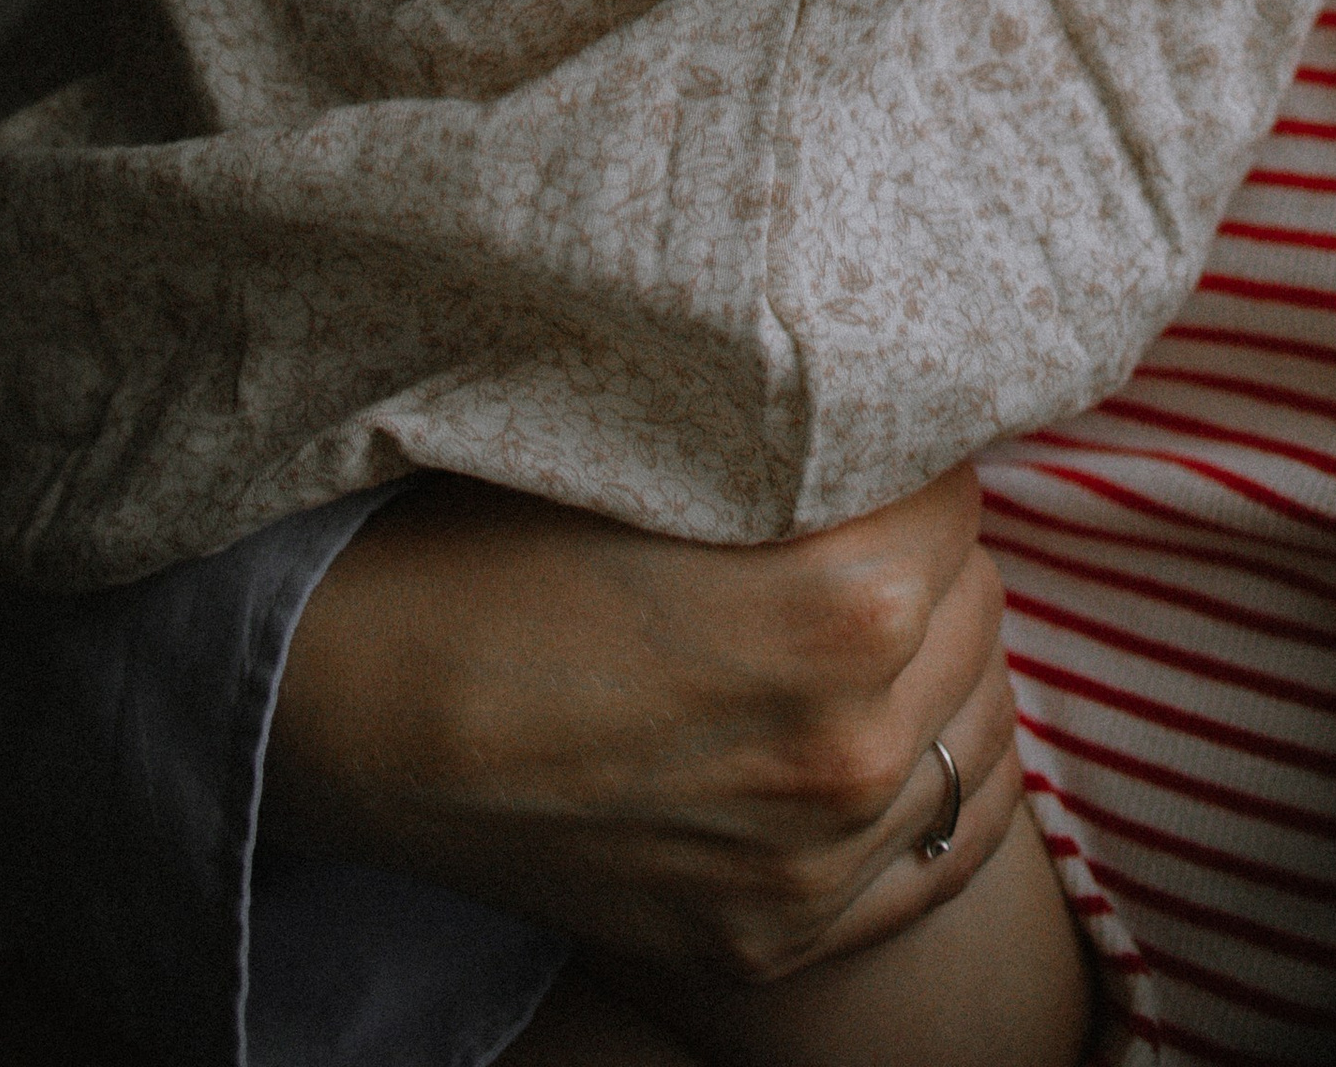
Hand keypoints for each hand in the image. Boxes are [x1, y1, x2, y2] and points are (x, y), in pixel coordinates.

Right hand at [262, 468, 1017, 990]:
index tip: (848, 438)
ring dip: (941, 655)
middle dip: (923, 547)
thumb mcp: (667, 453)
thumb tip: (911, 400)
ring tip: (867, 617)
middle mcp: (853, 747)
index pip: (957, 486)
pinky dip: (947, 778)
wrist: (356, 705)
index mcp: (846, 605)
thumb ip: (809, 441)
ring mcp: (818, 862)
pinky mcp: (779, 935)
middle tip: (845, 518)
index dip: (899, 447)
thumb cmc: (492, 548)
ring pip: (979, 718)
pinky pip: (949, 847)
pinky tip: (908, 726)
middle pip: (977, 596)